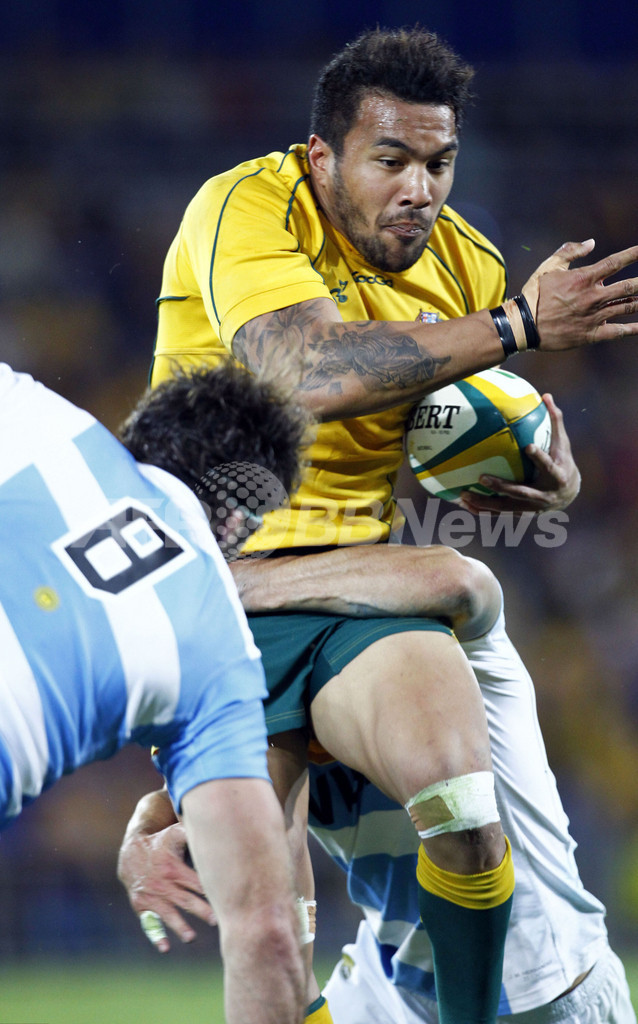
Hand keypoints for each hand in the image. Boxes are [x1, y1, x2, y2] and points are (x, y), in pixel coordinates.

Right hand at [117, 821, 216, 952]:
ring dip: (180, 926)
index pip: (196, 881)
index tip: (224, 897)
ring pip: (168, 913)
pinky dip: (156, 935)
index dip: (210, 889)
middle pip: (185, 899)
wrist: (131, 852)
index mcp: (174, 868)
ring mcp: (151, 896)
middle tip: (216, 920)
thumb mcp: (174, 834)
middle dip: (201, 910)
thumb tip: (215, 825)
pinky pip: (149, 923)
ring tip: (191, 937)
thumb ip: (192, 832)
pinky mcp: (141, 905)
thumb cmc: (161, 842)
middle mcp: (162, 884)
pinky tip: (165, 947)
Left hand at [459, 394, 579, 514]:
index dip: (539, 458)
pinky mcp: (522, 513)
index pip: (548, 466)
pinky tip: (464, 504)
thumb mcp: (563, 443)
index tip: (529, 446)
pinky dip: (483, 510)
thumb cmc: (563, 460)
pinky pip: (500, 513)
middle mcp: (544, 494)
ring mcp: (532, 507)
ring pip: (506, 507)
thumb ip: (555, 421)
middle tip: (481, 477)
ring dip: (485, 502)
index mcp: (556, 476)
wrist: (569, 493)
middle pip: (520, 492)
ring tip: (464, 494)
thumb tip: (546, 395)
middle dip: (501, 486)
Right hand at [521, 239, 637, 349]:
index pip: (616, 262)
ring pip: (628, 307)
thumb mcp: (549, 266)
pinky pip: (618, 332)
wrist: (523, 325)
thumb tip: (592, 242)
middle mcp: (593, 296)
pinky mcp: (591, 334)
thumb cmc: (535, 294)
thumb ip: (571, 251)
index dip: (634, 254)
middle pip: (630, 286)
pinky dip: (634, 329)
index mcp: (584, 278)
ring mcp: (594, 316)